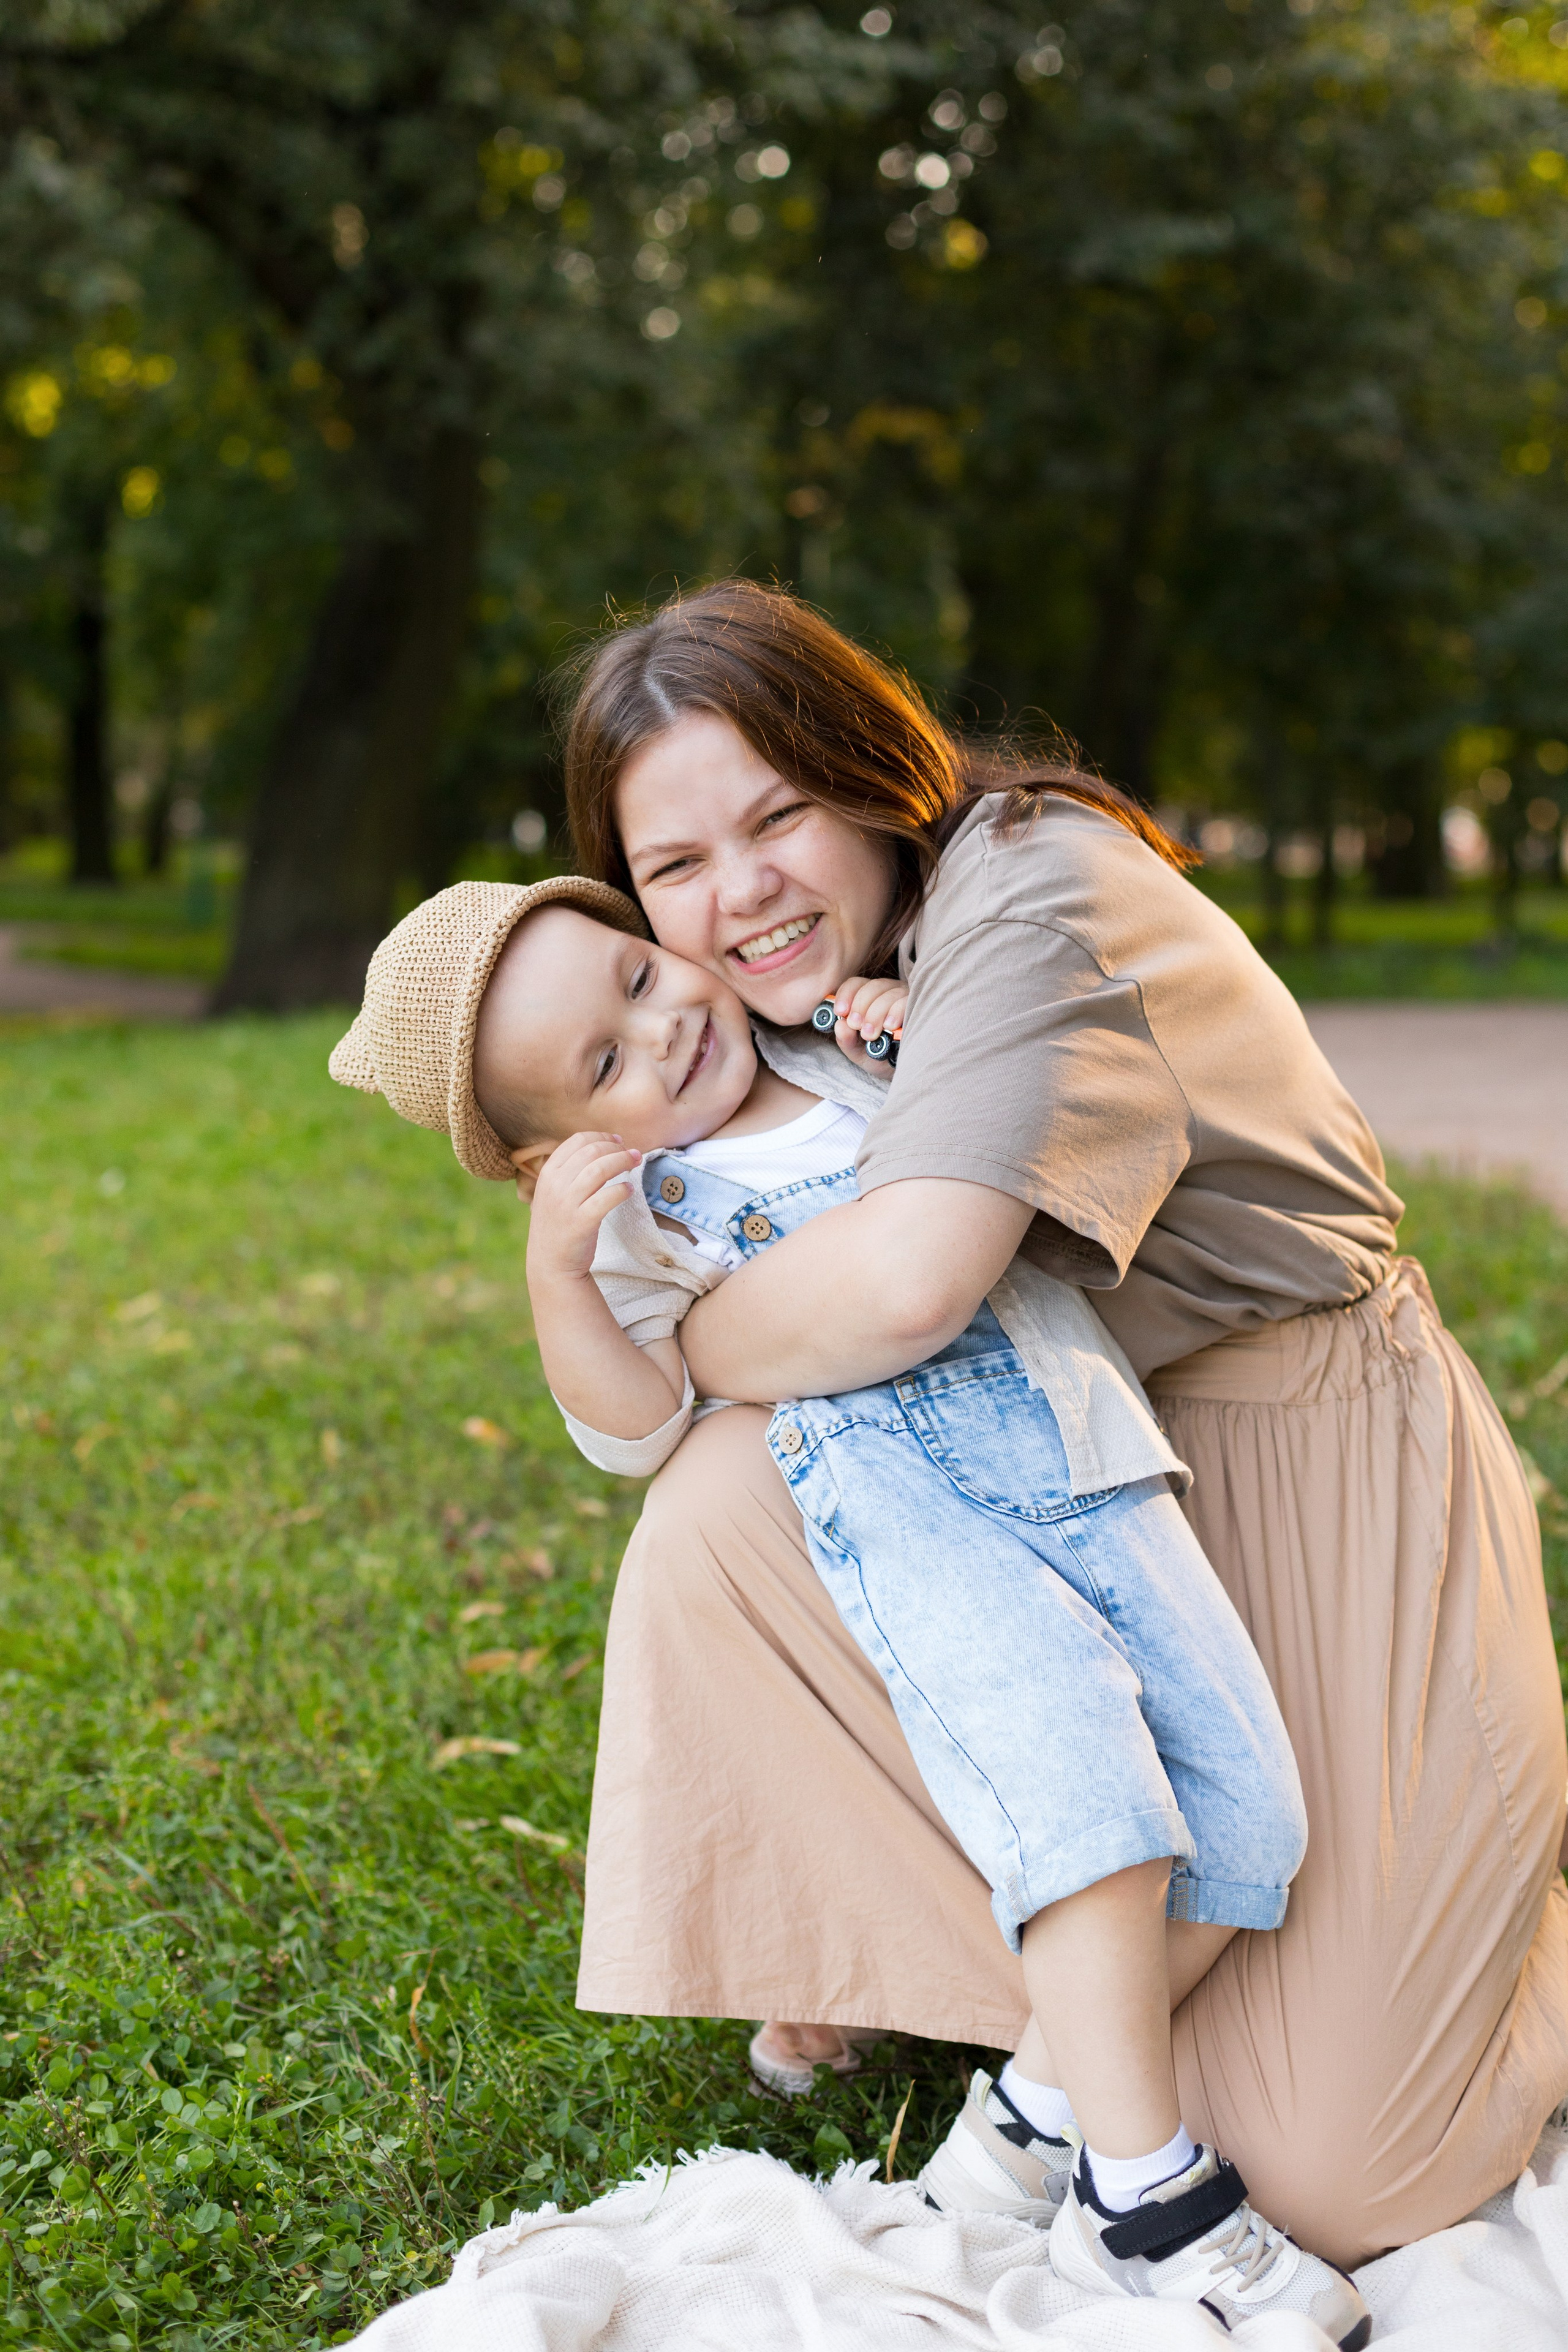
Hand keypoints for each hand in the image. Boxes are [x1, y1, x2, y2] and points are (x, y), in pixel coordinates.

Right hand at [524, 1131, 641, 1283]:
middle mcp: (555, 1185)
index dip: (602, 1136)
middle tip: (633, 1153)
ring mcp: (567, 1203)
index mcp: (548, 1173)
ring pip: (601, 1169)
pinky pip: (608, 1197)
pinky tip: (629, 1189)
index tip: (617, 1141)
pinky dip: (622, 1189)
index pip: (577, 1140)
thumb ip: (570, 1171)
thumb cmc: (558, 1224)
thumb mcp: (553, 1192)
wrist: (550, 1263)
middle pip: (592, 1151)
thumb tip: (602, 1147)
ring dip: (623, 1161)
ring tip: (636, 1162)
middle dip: (617, 1148)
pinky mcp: (582, 1222)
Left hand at [830, 975, 907, 1070]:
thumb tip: (840, 1025)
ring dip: (876, 1013)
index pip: (856, 984)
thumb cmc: (881, 1057)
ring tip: (870, 1034)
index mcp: (870, 998)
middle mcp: (889, 993)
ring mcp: (906, 998)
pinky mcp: (921, 1006)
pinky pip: (907, 1001)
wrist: (903, 1072)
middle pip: (873, 987)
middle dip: (860, 1006)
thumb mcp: (858, 1052)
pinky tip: (890, 1026)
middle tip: (857, 1026)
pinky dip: (896, 1012)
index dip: (846, 994)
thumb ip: (846, 1040)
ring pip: (889, 994)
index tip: (841, 1012)